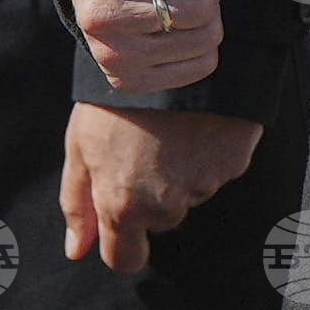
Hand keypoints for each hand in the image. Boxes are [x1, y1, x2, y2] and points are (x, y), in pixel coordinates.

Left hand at [56, 99, 261, 274]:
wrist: (170, 51)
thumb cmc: (115, 99)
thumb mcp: (81, 147)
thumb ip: (77, 204)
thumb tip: (76, 250)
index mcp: (123, 205)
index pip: (125, 258)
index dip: (122, 243)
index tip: (121, 222)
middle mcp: (166, 205)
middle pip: (160, 221)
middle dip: (151, 196)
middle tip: (142, 146)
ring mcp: (203, 185)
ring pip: (189, 194)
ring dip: (179, 171)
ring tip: (168, 127)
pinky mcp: (233, 163)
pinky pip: (217, 171)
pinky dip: (207, 153)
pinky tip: (195, 123)